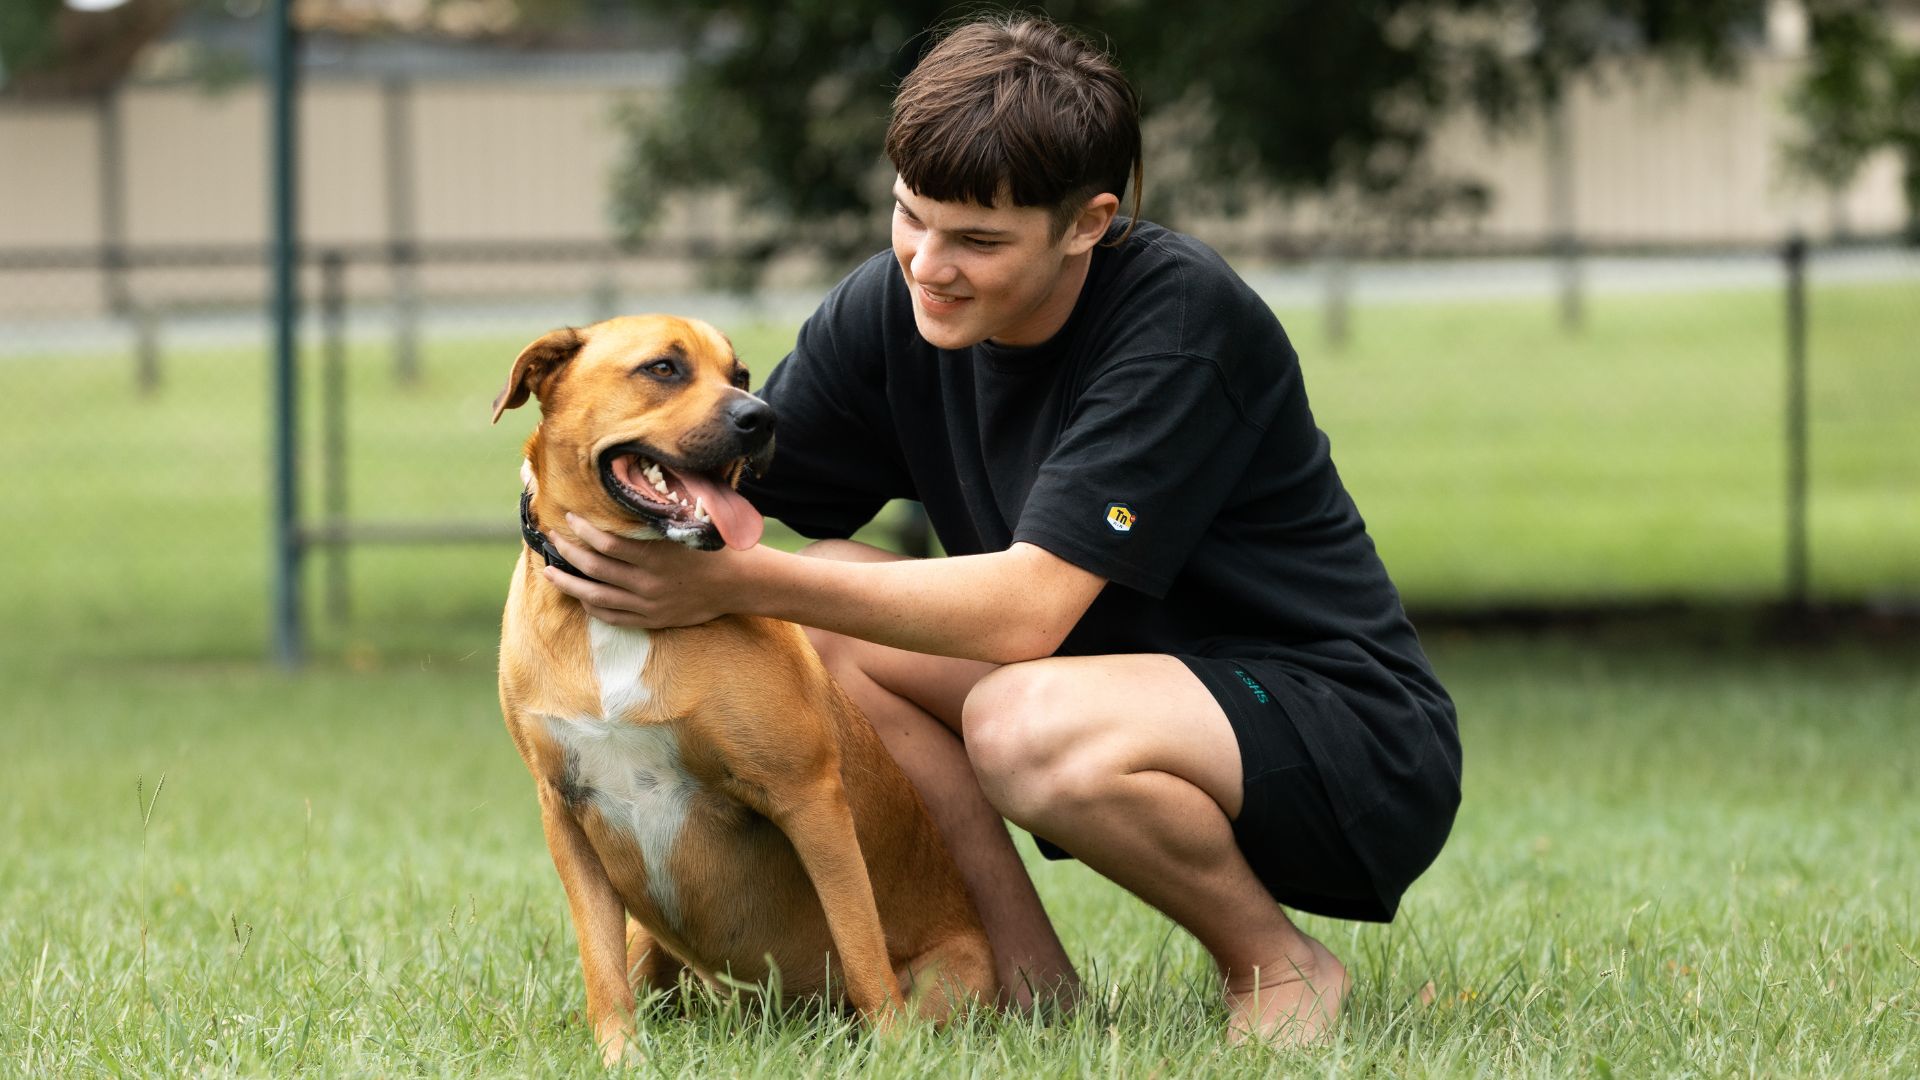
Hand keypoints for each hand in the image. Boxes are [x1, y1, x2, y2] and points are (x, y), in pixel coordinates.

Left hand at [543, 513, 749, 628]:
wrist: (736, 584)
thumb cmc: (711, 548)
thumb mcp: (686, 527)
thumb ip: (656, 519)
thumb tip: (627, 498)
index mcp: (656, 556)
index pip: (608, 543)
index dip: (584, 531)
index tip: (570, 517)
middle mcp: (648, 583)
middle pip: (596, 568)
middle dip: (568, 552)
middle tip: (552, 538)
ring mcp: (648, 604)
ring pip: (596, 596)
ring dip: (569, 583)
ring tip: (549, 571)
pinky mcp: (651, 620)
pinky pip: (612, 617)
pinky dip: (592, 606)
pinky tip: (579, 596)